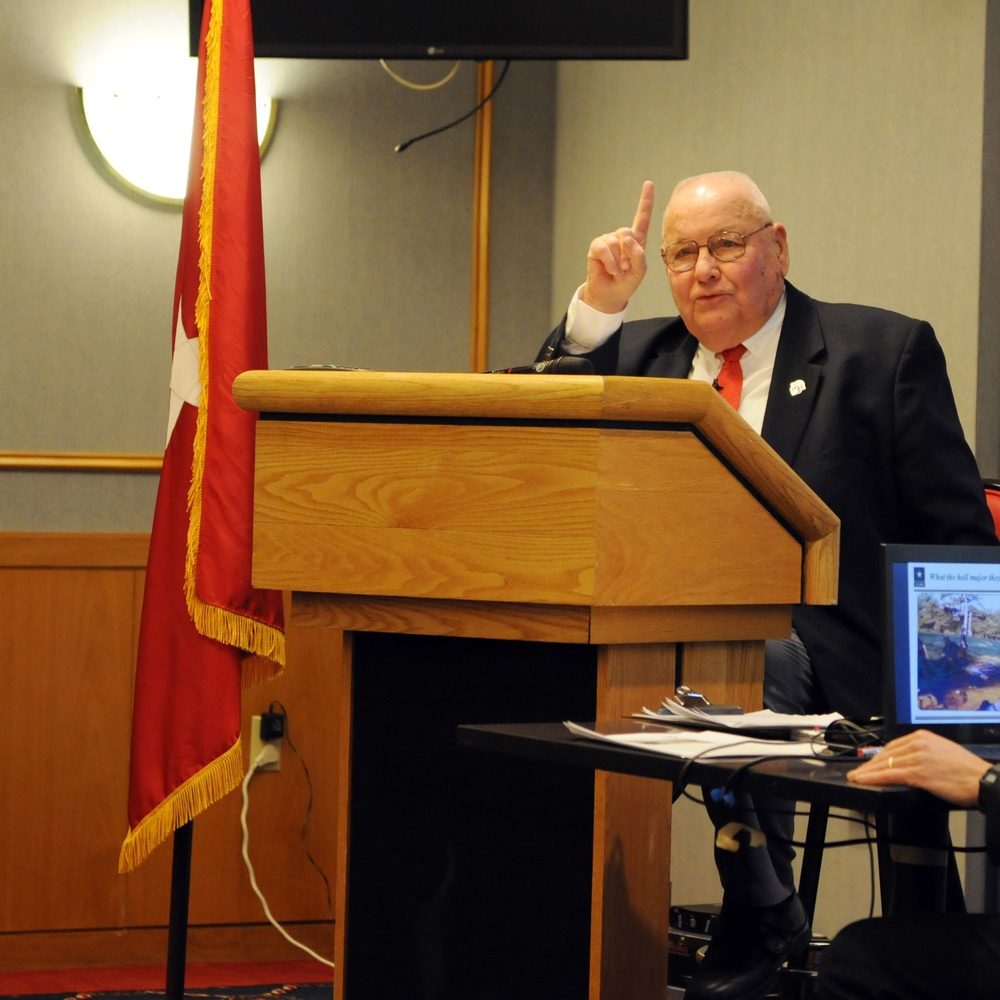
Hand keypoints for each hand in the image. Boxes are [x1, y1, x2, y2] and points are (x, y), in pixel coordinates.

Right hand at [581, 181, 654, 313]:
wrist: (610, 295)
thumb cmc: (627, 282)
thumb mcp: (640, 271)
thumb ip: (639, 255)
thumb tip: (626, 238)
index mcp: (637, 240)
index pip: (642, 218)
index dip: (646, 201)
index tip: (648, 183)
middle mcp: (621, 237)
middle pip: (627, 232)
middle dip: (629, 254)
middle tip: (627, 268)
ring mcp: (608, 241)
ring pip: (616, 242)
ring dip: (619, 261)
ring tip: (618, 271)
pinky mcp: (596, 247)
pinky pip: (604, 248)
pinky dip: (610, 261)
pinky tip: (611, 270)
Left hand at [847, 729, 988, 806]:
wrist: (983, 781)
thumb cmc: (967, 771)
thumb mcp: (942, 753)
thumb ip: (923, 753)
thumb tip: (908, 763)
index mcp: (923, 737)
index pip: (892, 746)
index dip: (878, 757)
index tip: (868, 764)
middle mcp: (918, 743)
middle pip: (886, 754)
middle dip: (869, 765)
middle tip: (857, 773)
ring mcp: (917, 757)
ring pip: (885, 765)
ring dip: (867, 773)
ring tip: (855, 778)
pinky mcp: (919, 773)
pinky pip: (890, 775)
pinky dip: (874, 778)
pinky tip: (864, 781)